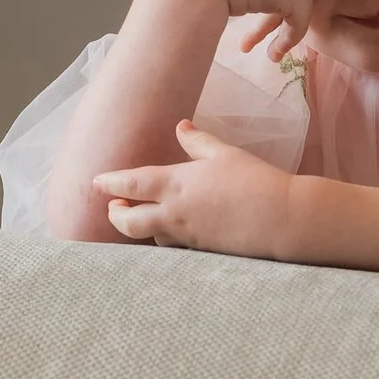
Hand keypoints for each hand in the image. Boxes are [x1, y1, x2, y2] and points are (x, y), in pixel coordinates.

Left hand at [94, 121, 300, 256]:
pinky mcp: (201, 251)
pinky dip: (164, 239)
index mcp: (177, 183)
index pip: (131, 183)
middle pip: (129, 220)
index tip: (96, 182)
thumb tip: (181, 127)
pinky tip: (171, 232)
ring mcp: (186, 235)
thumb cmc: (255, 180)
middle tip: (113, 206)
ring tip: (140, 217)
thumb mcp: (225, 154)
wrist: (282, 219)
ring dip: (140, 226)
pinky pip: (172, 247)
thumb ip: (198, 142)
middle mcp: (175, 212)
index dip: (110, 182)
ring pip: (149, 235)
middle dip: (115, 214)